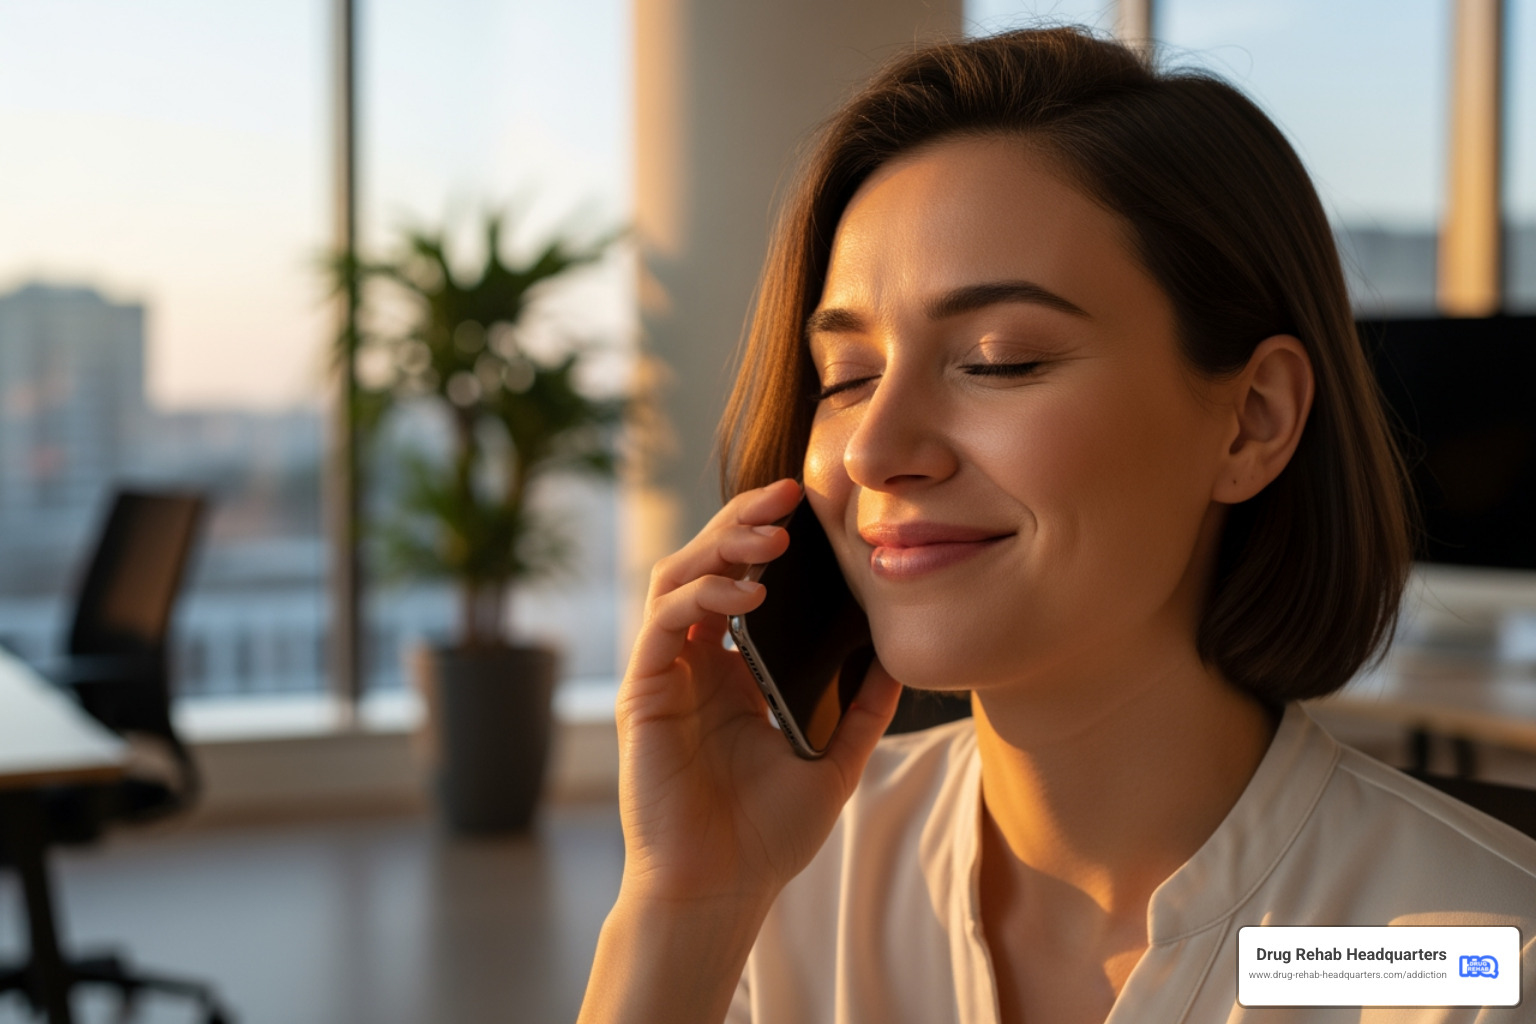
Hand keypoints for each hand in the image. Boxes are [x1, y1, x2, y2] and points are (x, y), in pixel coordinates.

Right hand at [615, 477, 902, 913]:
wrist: (722, 891)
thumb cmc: (767, 835)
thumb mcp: (834, 758)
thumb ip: (861, 708)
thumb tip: (900, 658)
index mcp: (733, 670)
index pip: (742, 581)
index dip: (768, 538)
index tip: (812, 507)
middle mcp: (696, 662)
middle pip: (707, 565)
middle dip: (743, 522)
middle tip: (788, 495)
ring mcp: (667, 674)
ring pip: (677, 579)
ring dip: (719, 547)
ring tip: (769, 536)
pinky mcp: (644, 694)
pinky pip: (663, 625)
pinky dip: (700, 599)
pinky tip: (745, 596)